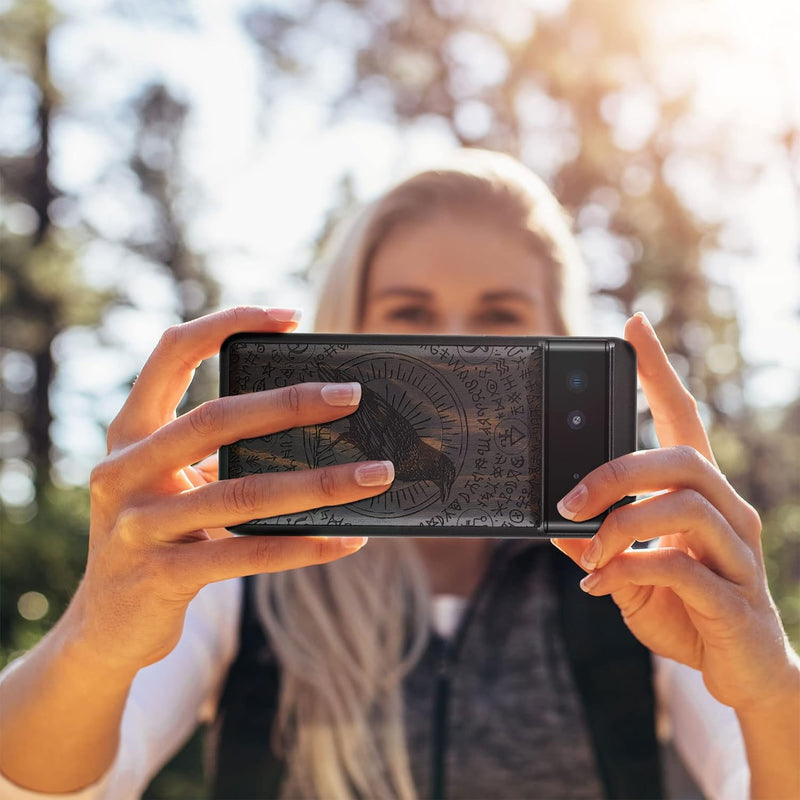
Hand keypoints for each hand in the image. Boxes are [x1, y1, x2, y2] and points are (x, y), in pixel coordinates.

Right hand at [73, 307, 393, 674]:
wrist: (106, 626)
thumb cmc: (158, 535)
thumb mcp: (173, 483)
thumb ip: (218, 453)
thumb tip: (316, 426)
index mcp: (130, 432)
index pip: (172, 353)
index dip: (227, 324)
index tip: (290, 317)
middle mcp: (124, 470)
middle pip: (215, 419)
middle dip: (290, 403)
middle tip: (352, 397)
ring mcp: (137, 526)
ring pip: (242, 493)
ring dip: (320, 482)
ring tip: (376, 474)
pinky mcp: (160, 577)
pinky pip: (247, 555)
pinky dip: (304, 546)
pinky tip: (349, 539)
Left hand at [552, 312, 798, 714]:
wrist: (740, 673)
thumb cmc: (684, 609)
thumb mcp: (627, 571)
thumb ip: (596, 544)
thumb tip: (553, 522)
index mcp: (699, 495)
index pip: (683, 418)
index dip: (659, 371)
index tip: (634, 326)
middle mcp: (727, 512)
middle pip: (681, 458)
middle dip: (616, 472)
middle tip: (568, 501)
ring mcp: (737, 554)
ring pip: (684, 505)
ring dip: (620, 525)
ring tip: (588, 552)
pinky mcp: (735, 598)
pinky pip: (680, 566)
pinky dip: (631, 569)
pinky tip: (603, 585)